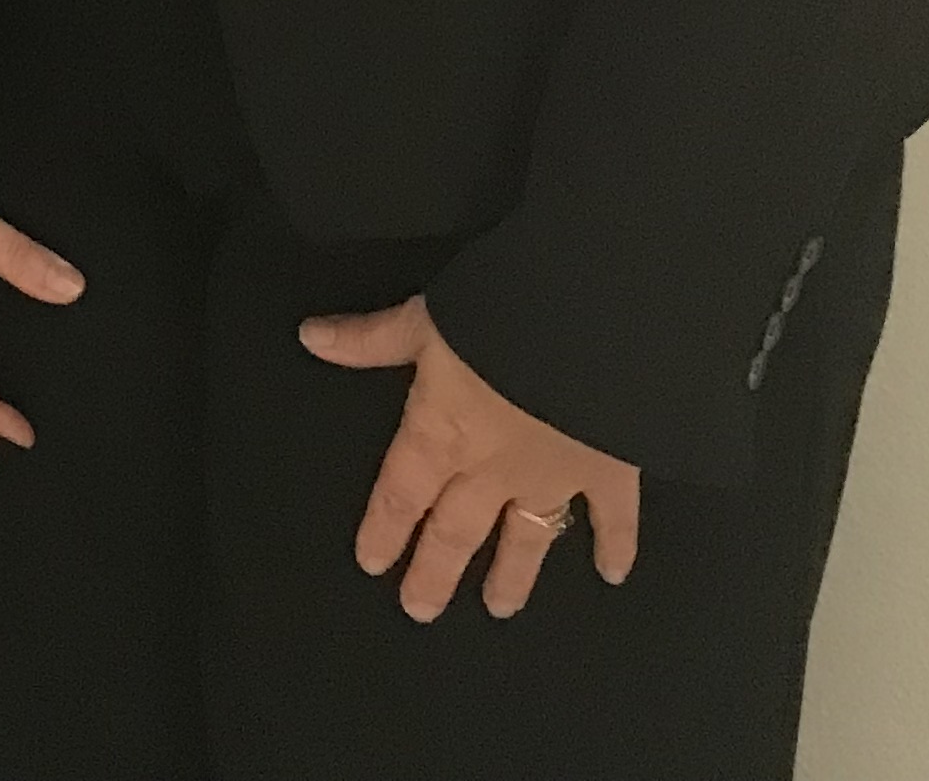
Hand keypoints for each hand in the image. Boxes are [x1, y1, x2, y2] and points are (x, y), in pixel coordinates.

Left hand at [301, 295, 640, 619]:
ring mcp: (554, 477)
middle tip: (421, 608)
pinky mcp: (609, 471)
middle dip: (436, 572)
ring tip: (500, 606)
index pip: (401, 494)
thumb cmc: (504, 320)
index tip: (374, 564)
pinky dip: (615, 545)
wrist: (593, 331)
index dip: (384, 530)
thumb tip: (313, 338)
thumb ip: (371, 338)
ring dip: (512, 574)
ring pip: (526, 537)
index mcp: (443, 434)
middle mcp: (494, 469)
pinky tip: (613, 572)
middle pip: (457, 532)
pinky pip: (613, 518)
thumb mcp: (426, 320)